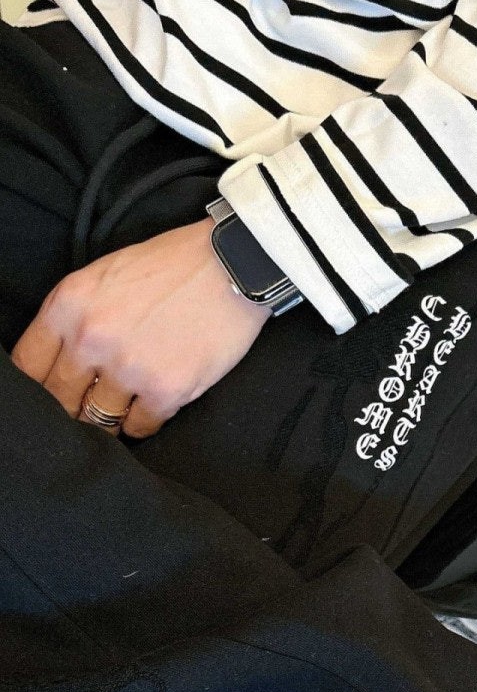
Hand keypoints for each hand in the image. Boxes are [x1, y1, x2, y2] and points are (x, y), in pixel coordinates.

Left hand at [11, 218, 271, 437]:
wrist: (234, 265)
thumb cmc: (173, 266)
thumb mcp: (105, 275)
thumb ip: (75, 316)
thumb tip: (61, 361)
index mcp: (69, 304)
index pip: (28, 366)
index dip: (38, 385)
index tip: (53, 391)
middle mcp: (92, 339)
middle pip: (60, 399)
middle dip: (74, 404)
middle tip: (90, 404)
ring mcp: (129, 368)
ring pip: (98, 418)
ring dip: (109, 416)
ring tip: (123, 406)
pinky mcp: (167, 390)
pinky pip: (140, 427)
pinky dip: (144, 421)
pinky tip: (153, 403)